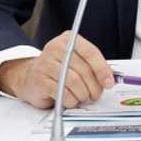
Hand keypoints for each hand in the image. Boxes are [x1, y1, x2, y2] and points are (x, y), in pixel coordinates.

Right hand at [0, 32, 114, 109]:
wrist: (29, 77)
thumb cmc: (58, 69)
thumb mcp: (77, 62)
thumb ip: (93, 66)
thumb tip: (111, 78)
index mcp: (69, 40)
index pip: (91, 53)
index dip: (102, 69)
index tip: (109, 82)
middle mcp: (56, 48)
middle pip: (84, 69)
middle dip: (94, 86)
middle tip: (96, 94)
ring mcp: (45, 63)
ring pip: (74, 82)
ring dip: (83, 94)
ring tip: (83, 97)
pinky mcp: (39, 79)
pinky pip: (62, 92)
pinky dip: (71, 100)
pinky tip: (70, 100)